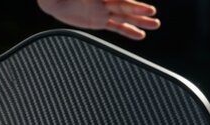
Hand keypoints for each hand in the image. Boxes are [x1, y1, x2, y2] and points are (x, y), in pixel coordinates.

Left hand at [37, 0, 159, 39]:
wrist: (54, 0)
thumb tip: (96, 1)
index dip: (128, 2)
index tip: (140, 6)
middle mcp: (104, 1)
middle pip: (124, 6)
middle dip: (137, 10)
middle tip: (152, 13)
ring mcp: (102, 11)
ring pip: (124, 17)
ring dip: (139, 21)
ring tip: (155, 24)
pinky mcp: (98, 21)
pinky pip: (116, 27)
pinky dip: (128, 31)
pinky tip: (141, 35)